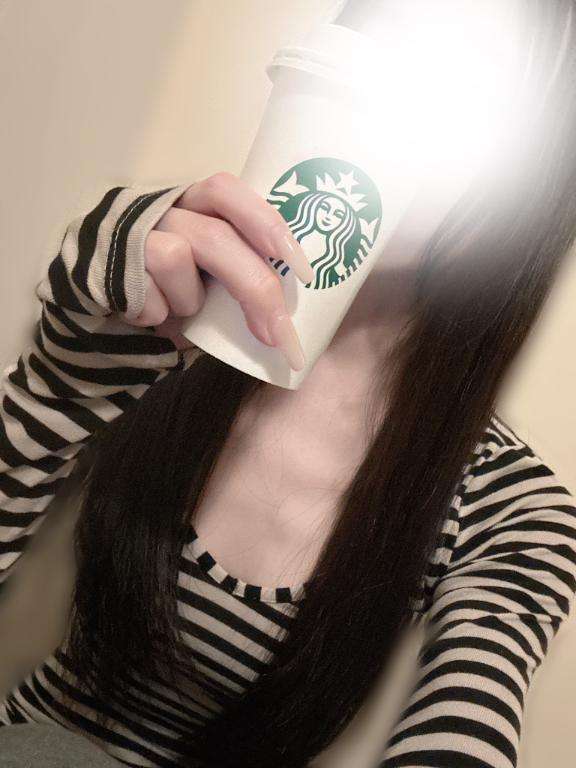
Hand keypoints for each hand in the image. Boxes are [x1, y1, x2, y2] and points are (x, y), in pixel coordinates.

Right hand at [120, 172, 313, 370]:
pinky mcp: (105, 266)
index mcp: (191, 204)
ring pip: (174, 257)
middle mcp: (161, 209)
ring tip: (180, 310)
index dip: (265, 222)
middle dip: (253, 288)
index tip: (302, 268)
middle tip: (279, 334)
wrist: (100, 313)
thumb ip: (235, 271)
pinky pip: (146, 296)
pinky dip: (157, 316)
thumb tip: (286, 308)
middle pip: (215, 236)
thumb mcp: (206, 274)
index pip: (227, 191)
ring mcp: (130, 234)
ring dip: (188, 299)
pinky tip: (148, 316)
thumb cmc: (166, 292)